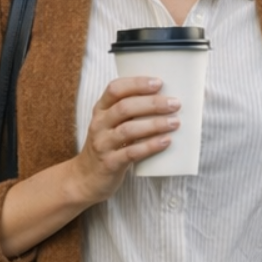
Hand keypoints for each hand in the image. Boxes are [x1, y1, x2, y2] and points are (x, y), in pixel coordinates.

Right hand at [71, 76, 181, 203]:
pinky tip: (165, 141)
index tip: (159, 83)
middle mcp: (99, 124)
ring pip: (128, 130)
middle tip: (174, 104)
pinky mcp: (110, 163)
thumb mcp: (110, 125)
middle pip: (124, 108)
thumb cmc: (107, 146)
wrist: (86, 178)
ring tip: (175, 122)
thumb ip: (129, 112)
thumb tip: (165, 101)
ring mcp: (102, 144)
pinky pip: (131, 153)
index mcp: (101, 110)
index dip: (137, 83)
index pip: (115, 89)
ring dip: (154, 124)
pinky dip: (150, 146)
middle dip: (152, 104)